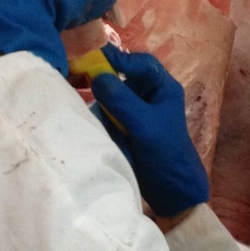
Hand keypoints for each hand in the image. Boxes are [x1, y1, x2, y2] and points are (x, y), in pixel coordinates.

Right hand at [90, 45, 208, 216]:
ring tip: (80, 97)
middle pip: (121, 75)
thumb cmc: (166, 155)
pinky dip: (97, 114)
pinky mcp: (123, 127)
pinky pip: (106, 112)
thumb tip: (97, 76)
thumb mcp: (145, 126)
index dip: (116, 58)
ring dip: (98, 96)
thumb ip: (122, 100)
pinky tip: (88, 118)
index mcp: (162, 88)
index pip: (137, 62)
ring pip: (110, 94)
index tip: (90, 60)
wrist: (171, 192)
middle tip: (77, 75)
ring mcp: (135, 111)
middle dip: (102, 75)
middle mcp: (148, 95)